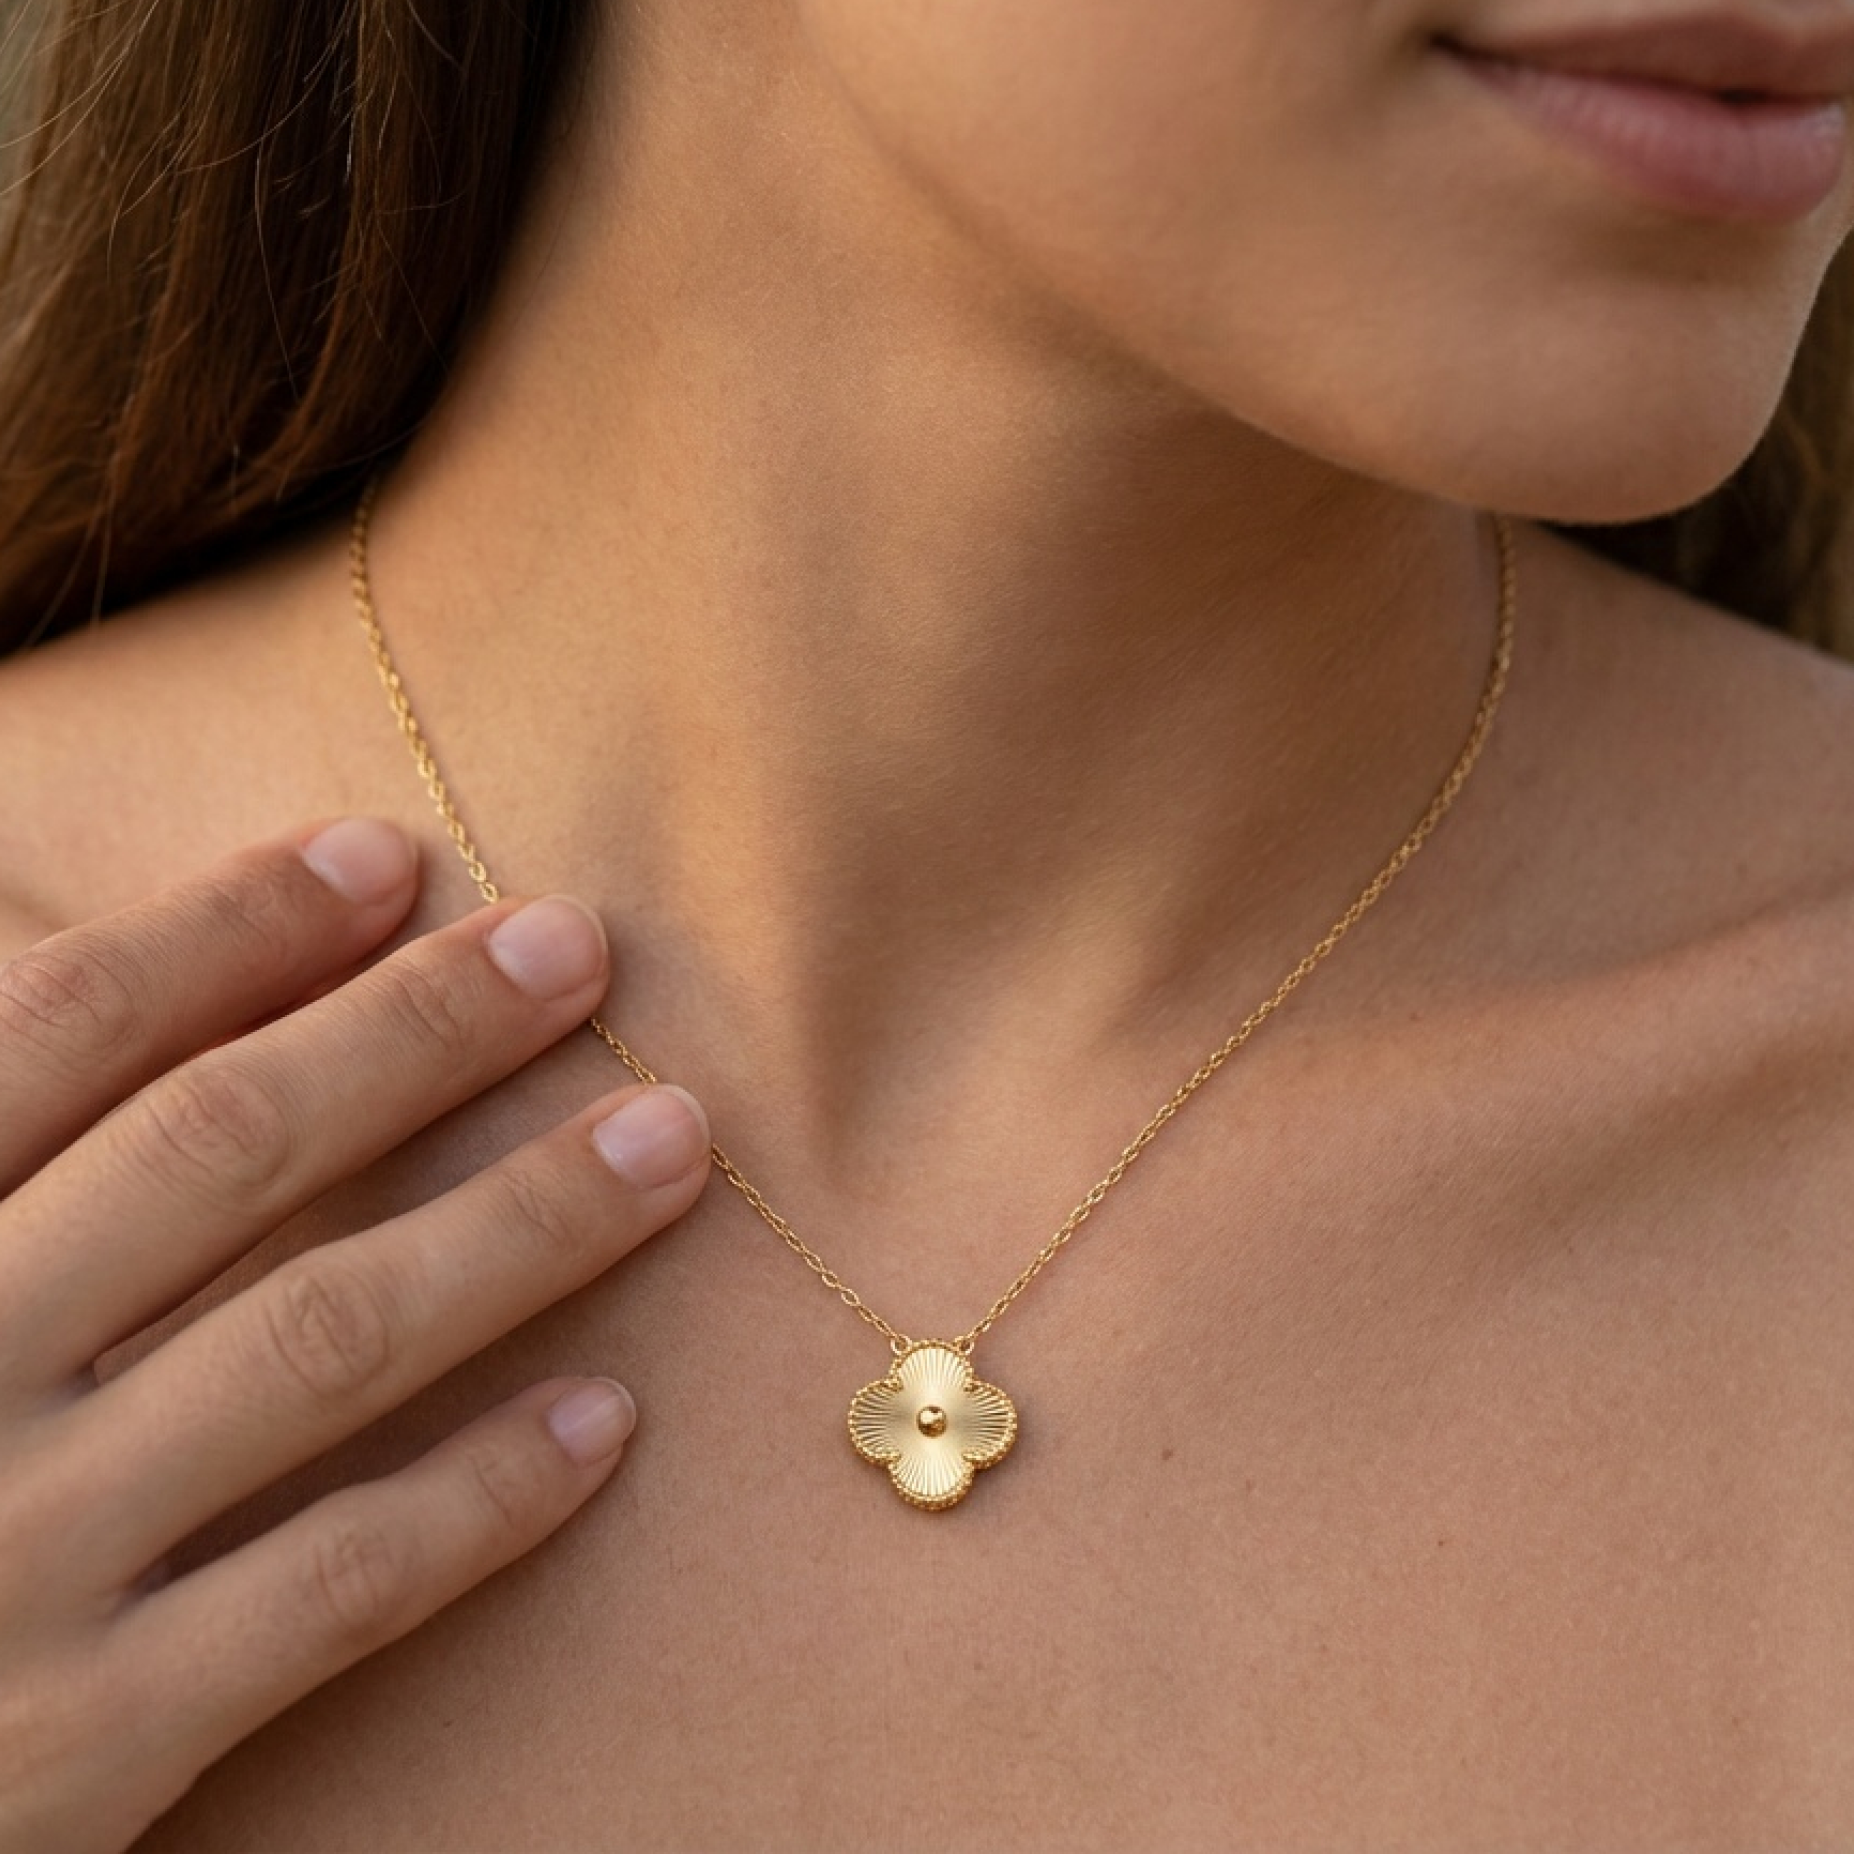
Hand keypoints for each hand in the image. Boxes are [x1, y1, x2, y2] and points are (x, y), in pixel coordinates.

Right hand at [0, 818, 711, 1853]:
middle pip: (219, 1153)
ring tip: (669, 1141)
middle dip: (415, 1034)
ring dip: (518, 1227)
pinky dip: (477, 1497)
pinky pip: (328, 1590)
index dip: (231, 930)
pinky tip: (607, 1419)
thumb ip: (1, 1163)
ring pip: (316, 1344)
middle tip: (577, 948)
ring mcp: (17, 1564)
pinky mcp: (89, 1742)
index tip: (384, 855)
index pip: (60, 1033)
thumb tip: (130, 1014)